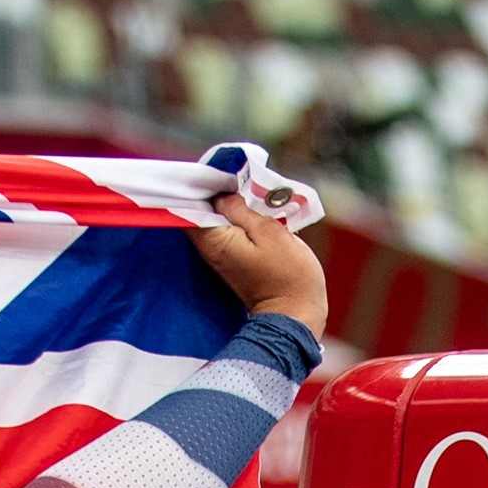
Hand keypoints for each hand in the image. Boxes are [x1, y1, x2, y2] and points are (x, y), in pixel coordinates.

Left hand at [190, 180, 326, 335]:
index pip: (191, 204)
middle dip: (216, 191)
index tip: (220, 171)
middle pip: (202, 209)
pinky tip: (253, 209)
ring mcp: (220, 255)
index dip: (203, 184)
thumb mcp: (269, 233)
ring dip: (229, 203)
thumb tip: (224, 196)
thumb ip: (243, 210)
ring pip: (215, 218)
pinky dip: (237, 217)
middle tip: (236, 176)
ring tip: (247, 188)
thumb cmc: (288, 276)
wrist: (296, 316)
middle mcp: (210, 248)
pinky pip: (227, 230)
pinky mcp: (233, 260)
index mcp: (214, 240)